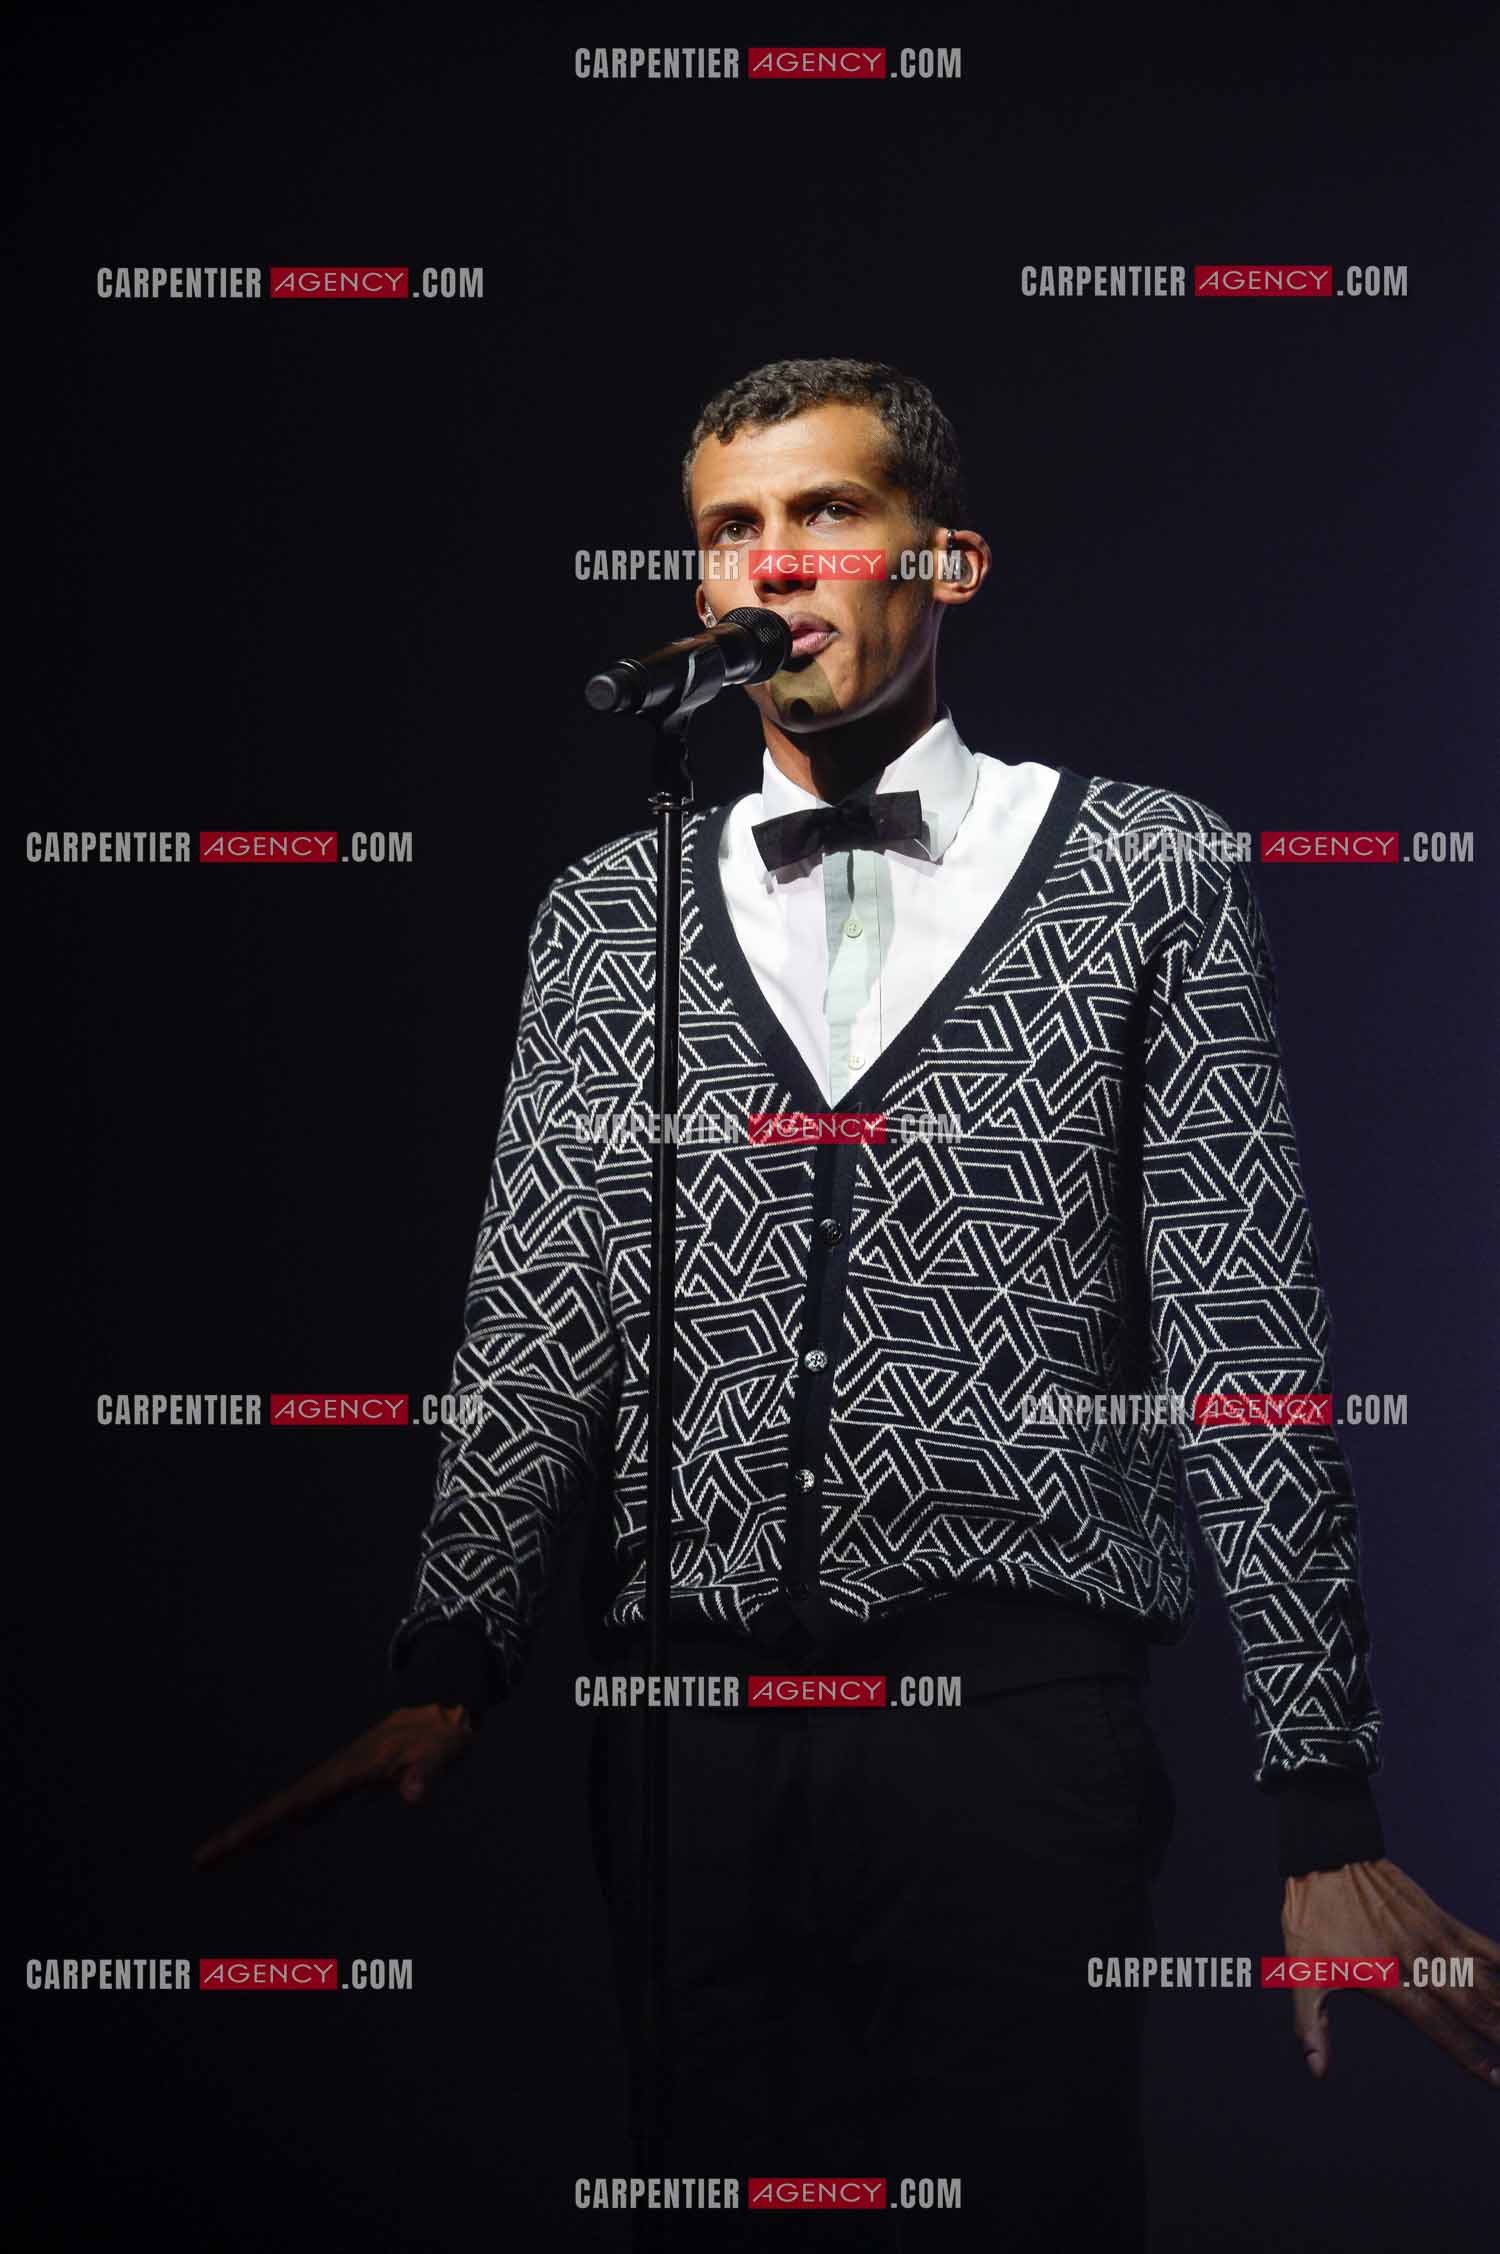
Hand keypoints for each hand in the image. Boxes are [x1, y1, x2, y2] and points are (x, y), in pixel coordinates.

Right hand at [191, 1703, 476, 1870]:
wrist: (444, 1707)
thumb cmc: (439, 1733)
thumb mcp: (436, 1754)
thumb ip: (422, 1775)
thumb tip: (412, 1796)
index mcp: (344, 1772)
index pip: (289, 1806)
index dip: (251, 1829)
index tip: (215, 1849)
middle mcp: (334, 1777)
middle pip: (278, 1810)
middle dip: (240, 1834)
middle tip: (200, 1861)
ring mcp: (340, 1780)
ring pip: (290, 1809)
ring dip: (257, 1829)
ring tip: (219, 1854)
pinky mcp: (351, 1784)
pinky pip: (309, 1807)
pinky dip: (285, 1821)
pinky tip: (271, 1836)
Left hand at [1281, 1858, 1499, 2087]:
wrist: (1327, 1856)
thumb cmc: (1312, 1919)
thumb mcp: (1303, 1971)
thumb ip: (1311, 2025)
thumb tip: (1316, 2071)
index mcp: (1388, 1979)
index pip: (1439, 2026)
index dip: (1469, 2054)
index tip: (1495, 2078)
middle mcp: (1418, 1960)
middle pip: (1472, 2006)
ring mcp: (1433, 1938)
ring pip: (1483, 1979)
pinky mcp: (1441, 1920)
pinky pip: (1482, 1946)